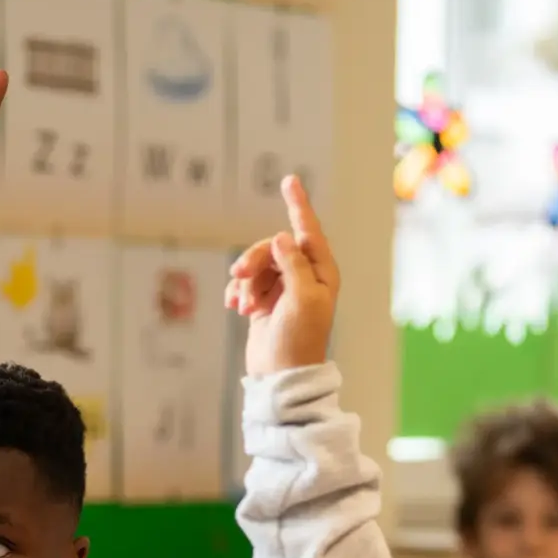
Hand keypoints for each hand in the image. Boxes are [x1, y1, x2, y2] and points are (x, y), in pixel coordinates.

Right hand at [226, 177, 338, 375]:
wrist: (281, 377)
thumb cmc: (299, 341)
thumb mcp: (302, 299)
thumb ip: (294, 264)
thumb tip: (281, 237)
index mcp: (322, 273)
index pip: (309, 231)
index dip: (299, 205)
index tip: (289, 180)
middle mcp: (304, 277)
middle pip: (273, 247)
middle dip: (254, 259)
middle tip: (238, 276)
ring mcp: (282, 288)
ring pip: (256, 264)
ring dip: (246, 282)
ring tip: (243, 305)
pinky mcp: (263, 301)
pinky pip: (246, 282)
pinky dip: (239, 292)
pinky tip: (235, 307)